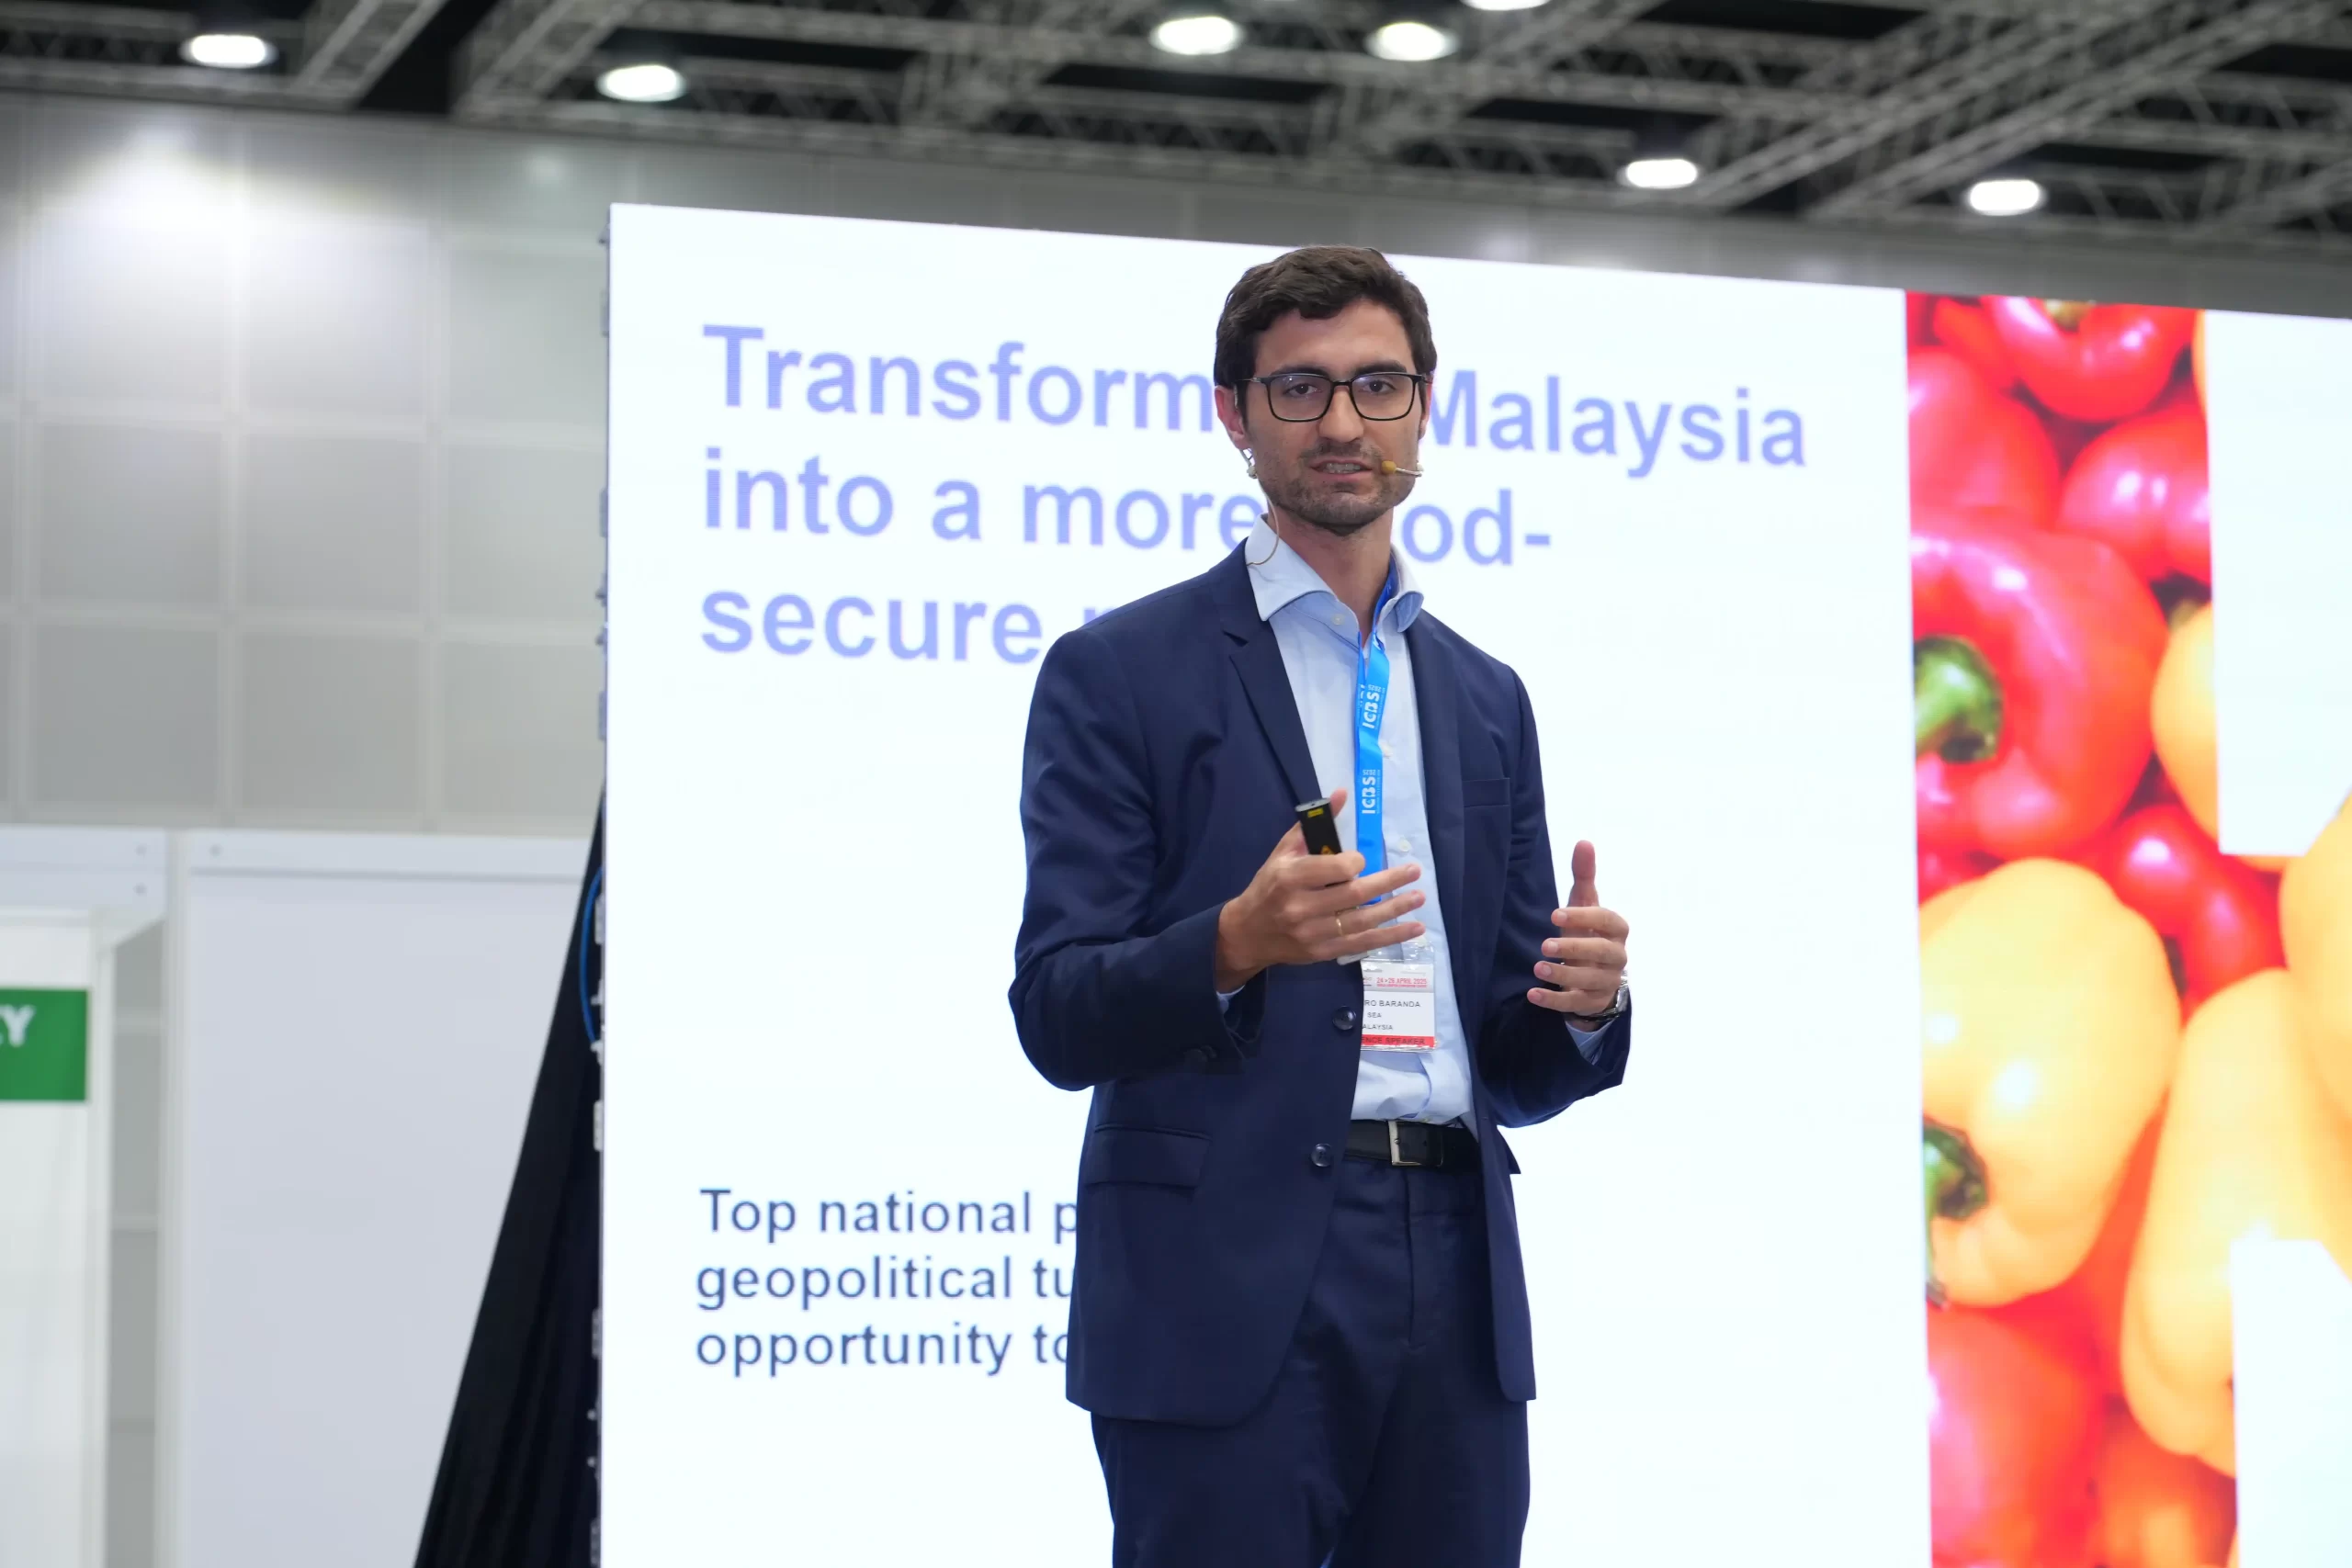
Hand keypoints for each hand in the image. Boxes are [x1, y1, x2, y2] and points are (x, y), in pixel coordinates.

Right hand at [1215, 787, 1426, 991]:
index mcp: (1290, 878)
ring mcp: (1313, 933)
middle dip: (1388, 882)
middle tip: (1414, 871)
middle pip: (1354, 895)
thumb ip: (1313, 826)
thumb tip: (1341, 794)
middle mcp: (1301, 907)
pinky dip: (1391, 936)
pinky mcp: (1323, 952)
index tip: (1363, 859)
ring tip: (1419, 897)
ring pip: (1363, 922)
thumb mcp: (1283, 852)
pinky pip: (1363, 944)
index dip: (1356, 863)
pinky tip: (1413, 928)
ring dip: (1396, 909)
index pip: (1335, 870)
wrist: (1247, 932)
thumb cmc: (1269, 886)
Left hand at [1528, 840, 1629, 1015]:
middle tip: (1544, 945)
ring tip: (1537, 968)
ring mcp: (1606, 982)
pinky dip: (1554, 1001)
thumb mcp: (1584, 904)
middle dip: (1575, 948)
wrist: (1594, 974)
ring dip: (1563, 975)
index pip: (1608, 921)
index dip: (1584, 917)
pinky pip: (1575, 1004)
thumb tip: (1584, 842)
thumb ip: (1584, 876)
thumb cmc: (1588, 932)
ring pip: (1590, 981)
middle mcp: (1617, 957)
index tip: (1554, 914)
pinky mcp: (1592, 1002)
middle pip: (1604, 953)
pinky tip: (1533, 994)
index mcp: (1617, 930)